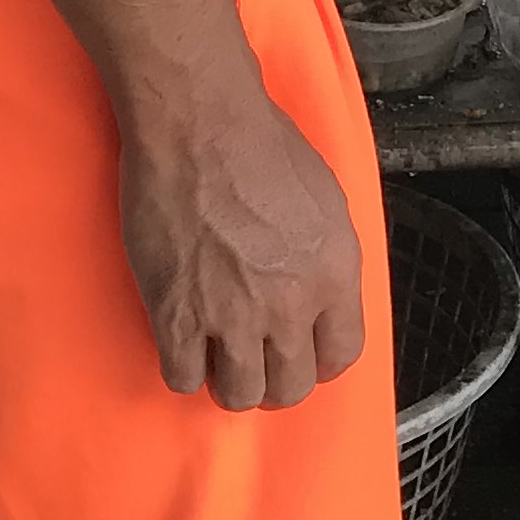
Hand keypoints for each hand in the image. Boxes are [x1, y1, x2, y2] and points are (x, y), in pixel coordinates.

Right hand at [117, 85, 365, 408]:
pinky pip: (182, 377)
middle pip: (290, 386)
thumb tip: (318, 294)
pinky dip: (182, 367)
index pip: (342, 354)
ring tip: (218, 359)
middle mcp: (291, 304)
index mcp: (335, 273)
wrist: (200, 125)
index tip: (302, 356)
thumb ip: (326, 258)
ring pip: (239, 394)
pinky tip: (182, 344)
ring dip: (228, 382)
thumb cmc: (261, 144)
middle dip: (273, 380)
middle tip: (255, 362)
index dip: (319, 362)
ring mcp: (233, 315)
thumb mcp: (326, 200)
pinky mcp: (178, 315)